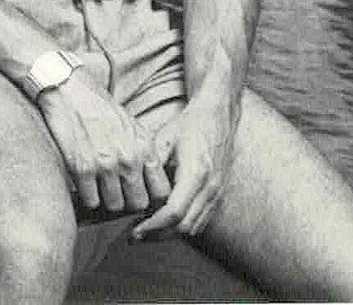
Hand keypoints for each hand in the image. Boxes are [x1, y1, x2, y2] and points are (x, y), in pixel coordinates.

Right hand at [36, 72, 171, 216]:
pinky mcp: (82, 168)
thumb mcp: (132, 125)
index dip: (151, 196)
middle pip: (138, 203)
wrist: (68, 89)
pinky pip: (91, 201)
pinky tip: (84, 182)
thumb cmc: (99, 107)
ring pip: (115, 205)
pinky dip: (87, 195)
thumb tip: (150, 181)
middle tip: (117, 191)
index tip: (140, 193)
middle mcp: (129, 159)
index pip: (161, 192)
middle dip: (128, 200)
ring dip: (106, 199)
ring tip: (99, 186)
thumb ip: (143, 152)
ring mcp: (105, 165)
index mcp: (144, 147)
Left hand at [131, 95, 236, 240]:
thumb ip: (151, 164)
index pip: (174, 212)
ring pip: (193, 227)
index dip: (152, 225)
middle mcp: (211, 188)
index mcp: (197, 174)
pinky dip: (181, 226)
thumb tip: (133, 188)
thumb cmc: (190, 124)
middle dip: (158, 234)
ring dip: (169, 234)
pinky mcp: (218, 195)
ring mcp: (218, 194)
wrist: (218, 116)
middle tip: (134, 235)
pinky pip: (200, 220)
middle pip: (184, 226)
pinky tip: (163, 222)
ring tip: (145, 231)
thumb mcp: (165, 138)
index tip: (134, 230)